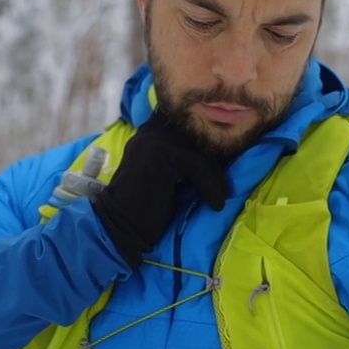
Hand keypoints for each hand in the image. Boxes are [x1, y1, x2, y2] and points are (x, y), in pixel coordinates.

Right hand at [91, 112, 229, 266]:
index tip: (225, 159)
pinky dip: (211, 185)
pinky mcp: (160, 154)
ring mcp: (153, 140)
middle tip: (227, 179)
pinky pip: (198, 163)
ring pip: (201, 147)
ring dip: (216, 175)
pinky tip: (215, 204)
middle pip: (199, 130)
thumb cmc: (147, 209)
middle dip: (218, 153)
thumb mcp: (172, 179)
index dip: (210, 135)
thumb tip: (225, 155)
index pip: (189, 119)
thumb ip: (187, 161)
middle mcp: (151, 130)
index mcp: (151, 133)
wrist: (121, 228)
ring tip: (220, 196)